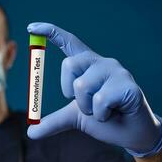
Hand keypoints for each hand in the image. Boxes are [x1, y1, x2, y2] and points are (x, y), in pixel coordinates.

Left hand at [27, 22, 161, 156]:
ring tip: (102, 111)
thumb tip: (30, 133)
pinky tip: (112, 114)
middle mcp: (101, 62)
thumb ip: (53, 121)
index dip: (50, 32)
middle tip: (85, 104)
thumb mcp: (74, 117)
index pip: (69, 42)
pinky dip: (100, 115)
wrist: (130, 134)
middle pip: (69, 64)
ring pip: (83, 85)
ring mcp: (116, 72)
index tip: (31, 28)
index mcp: (87, 66)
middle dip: (71, 91)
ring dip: (87, 107)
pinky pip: (100, 100)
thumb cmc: (104, 119)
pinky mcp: (128, 85)